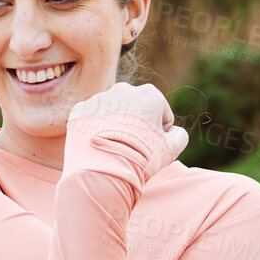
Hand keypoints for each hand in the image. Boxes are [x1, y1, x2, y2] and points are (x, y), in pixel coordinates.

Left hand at [69, 81, 188, 161]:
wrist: (104, 169)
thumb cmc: (142, 158)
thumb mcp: (172, 149)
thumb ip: (179, 135)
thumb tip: (174, 131)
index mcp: (150, 94)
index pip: (161, 114)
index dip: (159, 133)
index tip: (150, 147)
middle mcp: (124, 89)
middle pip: (135, 109)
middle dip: (135, 125)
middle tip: (132, 148)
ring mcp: (100, 98)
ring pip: (112, 113)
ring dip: (114, 126)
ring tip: (114, 148)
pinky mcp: (80, 110)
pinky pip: (91, 119)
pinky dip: (94, 130)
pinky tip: (98, 145)